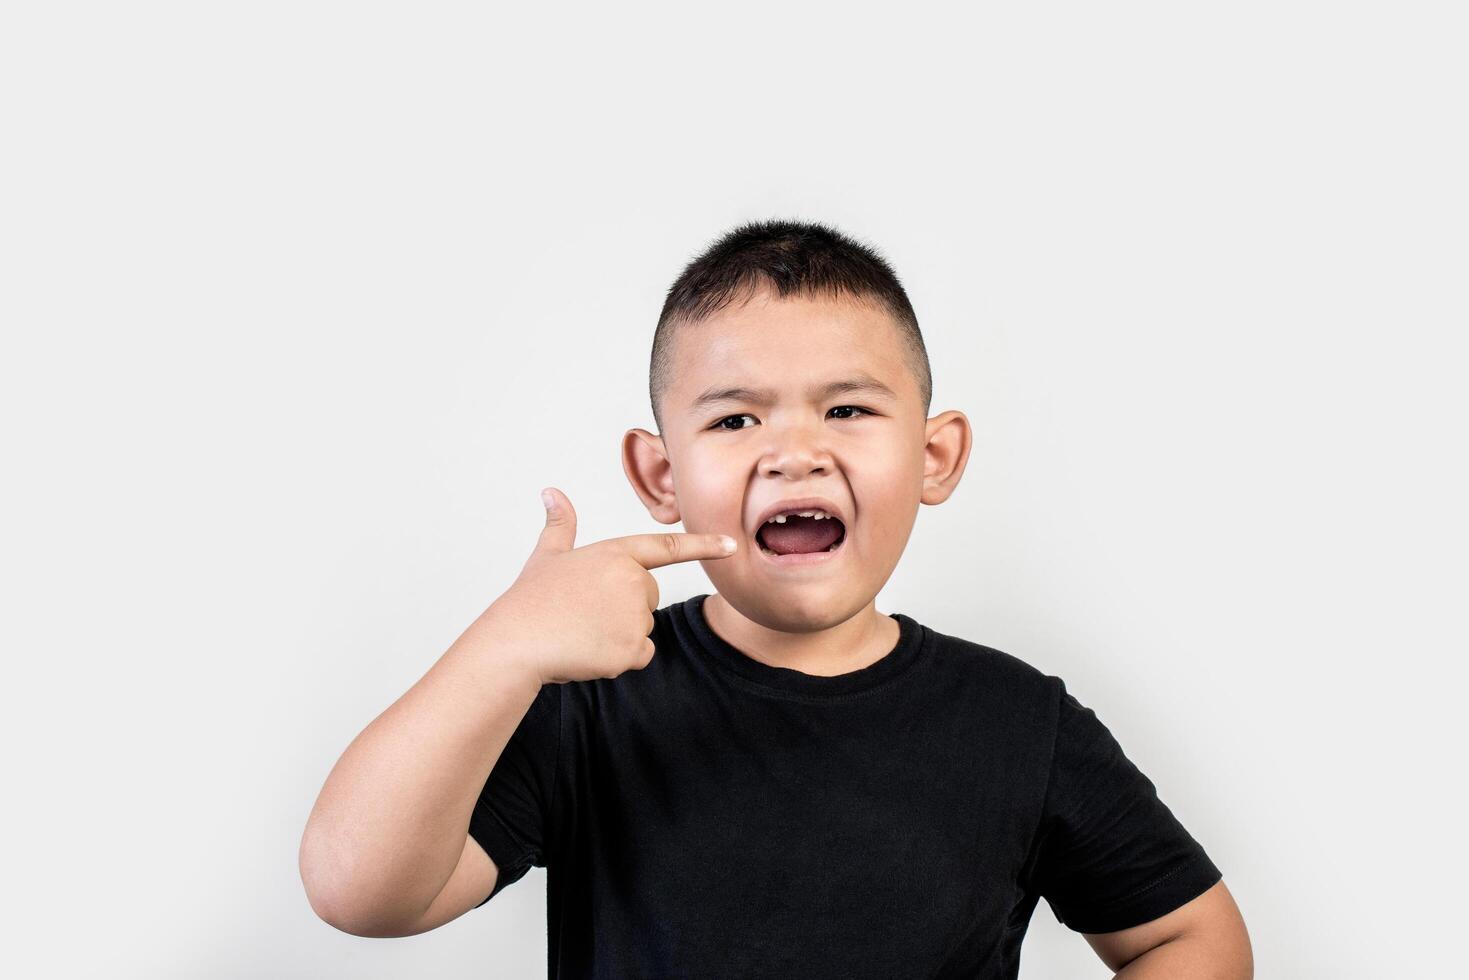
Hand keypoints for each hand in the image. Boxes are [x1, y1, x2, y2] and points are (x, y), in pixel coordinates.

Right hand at [482, 487, 737, 684]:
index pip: (668, 547)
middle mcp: (631, 579)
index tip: (732, 544)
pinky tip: (590, 651)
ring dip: (618, 634)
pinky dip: (618, 659)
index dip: (703, 546)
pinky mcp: (633, 647)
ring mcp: (635, 614)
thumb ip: (560, 525)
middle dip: (624, 607)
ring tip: (581, 631)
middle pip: (648, 596)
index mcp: (615, 553)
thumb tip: (552, 492)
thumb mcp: (547, 556)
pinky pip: (640, 655)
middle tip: (584, 612)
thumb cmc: (529, 601)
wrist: (516, 643)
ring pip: (643, 628)